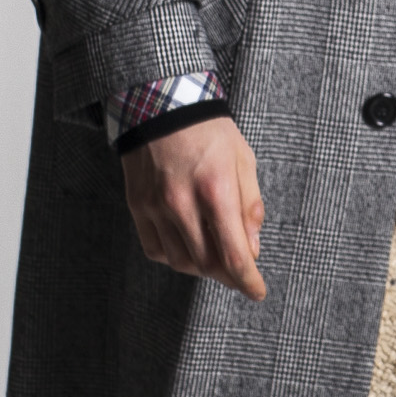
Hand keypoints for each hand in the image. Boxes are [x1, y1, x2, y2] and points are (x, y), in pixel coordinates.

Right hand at [121, 116, 266, 299]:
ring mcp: (156, 206)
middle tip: (239, 274)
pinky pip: (156, 249)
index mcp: (216, 189)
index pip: (234, 254)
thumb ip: (250, 207)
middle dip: (228, 276)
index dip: (248, 281)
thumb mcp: (244, 161)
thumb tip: (252, 248)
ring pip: (181, 262)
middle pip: (208, 264)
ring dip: (202, 269)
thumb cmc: (209, 132)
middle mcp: (183, 202)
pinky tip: (187, 246)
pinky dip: (174, 257)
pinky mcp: (138, 206)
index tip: (256, 291)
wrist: (162, 105)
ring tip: (215, 258)